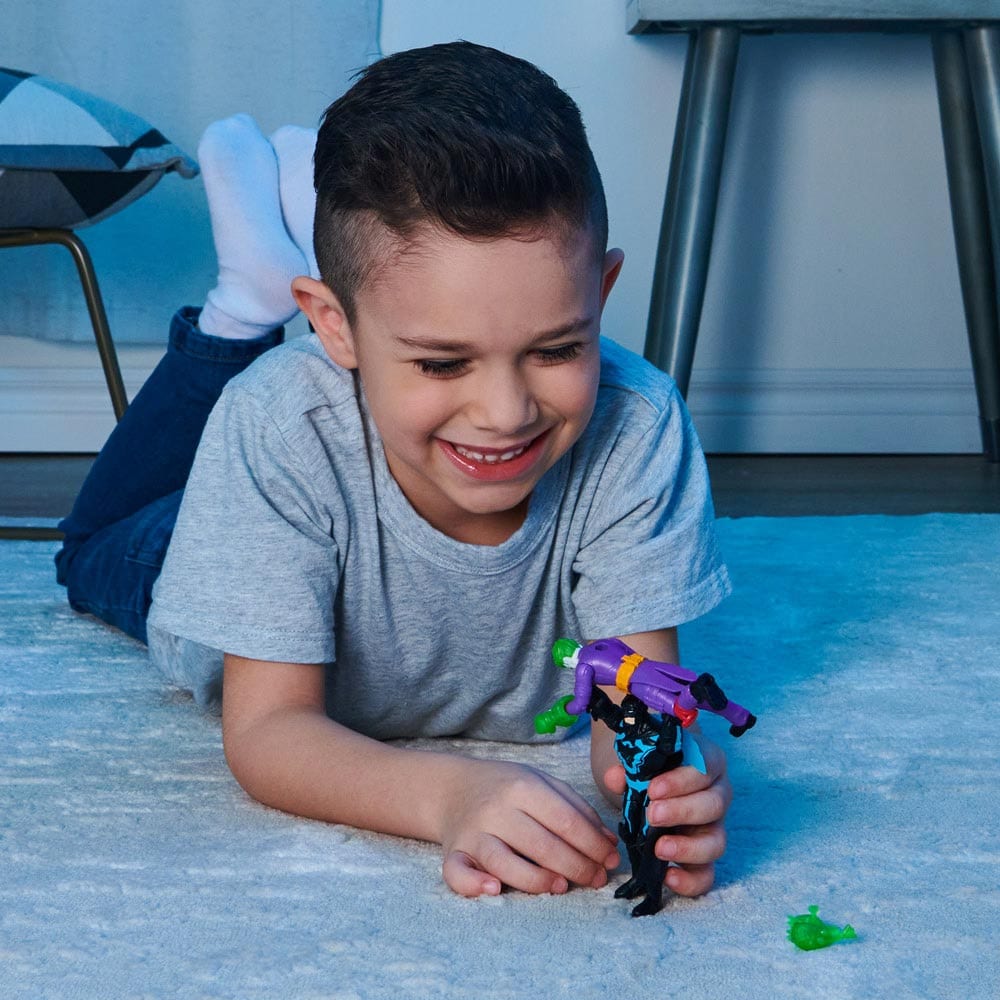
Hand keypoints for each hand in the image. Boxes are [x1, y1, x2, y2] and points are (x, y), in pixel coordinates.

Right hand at [438, 759, 619, 897]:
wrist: (454, 787)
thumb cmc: (505, 786)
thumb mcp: (541, 782)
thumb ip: (576, 808)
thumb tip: (609, 842)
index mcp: (523, 787)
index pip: (566, 821)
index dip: (593, 845)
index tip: (610, 860)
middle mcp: (497, 809)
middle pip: (542, 845)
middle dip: (576, 867)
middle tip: (595, 879)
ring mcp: (474, 832)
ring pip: (505, 863)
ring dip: (537, 880)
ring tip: (561, 887)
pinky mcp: (454, 852)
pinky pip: (457, 873)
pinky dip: (474, 884)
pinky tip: (494, 889)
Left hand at [602, 733, 731, 897]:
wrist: (655, 783)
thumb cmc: (654, 768)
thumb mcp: (642, 761)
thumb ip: (628, 768)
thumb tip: (615, 777)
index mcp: (706, 763)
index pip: (704, 768)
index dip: (680, 781)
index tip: (652, 790)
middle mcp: (717, 795)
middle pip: (714, 805)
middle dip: (682, 811)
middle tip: (652, 815)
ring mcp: (714, 827)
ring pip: (716, 842)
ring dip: (688, 848)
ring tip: (659, 848)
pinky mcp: (705, 855)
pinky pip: (707, 874)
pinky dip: (690, 880)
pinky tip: (668, 877)